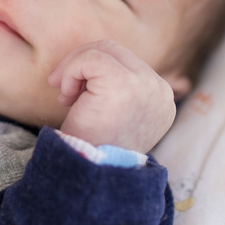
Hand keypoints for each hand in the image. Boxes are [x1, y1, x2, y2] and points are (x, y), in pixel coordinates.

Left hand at [47, 40, 176, 152]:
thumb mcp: (115, 118)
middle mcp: (160, 91)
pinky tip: (66, 98)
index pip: (127, 64)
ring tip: (65, 97)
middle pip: (116, 51)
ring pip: (103, 50)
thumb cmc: (95, 148)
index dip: (95, 73)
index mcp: (161, 100)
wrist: (89, 174)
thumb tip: (93, 64)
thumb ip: (117, 92)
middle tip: (62, 90)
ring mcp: (146, 85)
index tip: (77, 96)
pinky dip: (71, 71)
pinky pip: (91, 58)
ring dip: (75, 68)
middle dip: (82, 64)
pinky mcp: (124, 83)